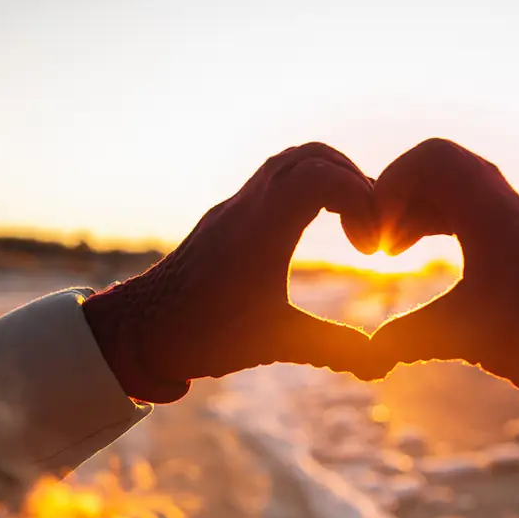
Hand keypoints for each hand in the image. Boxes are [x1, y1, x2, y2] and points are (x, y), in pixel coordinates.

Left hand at [84, 143, 381, 402]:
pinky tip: (310, 230)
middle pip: (311, 155)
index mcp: (262, 228)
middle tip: (366, 226)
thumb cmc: (203, 335)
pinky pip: (271, 180)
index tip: (366, 244)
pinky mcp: (225, 219)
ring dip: (327, 180)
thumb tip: (379, 362)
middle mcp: (247, 206)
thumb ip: (331, 346)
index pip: (322, 175)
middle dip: (352, 181)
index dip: (361, 197)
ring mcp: (233, 208)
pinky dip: (303, 189)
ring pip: (289, 162)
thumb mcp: (275, 342)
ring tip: (346, 224)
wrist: (139, 331)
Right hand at [370, 139, 518, 422]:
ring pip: (449, 188)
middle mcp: (502, 204)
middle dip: (397, 197)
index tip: (380, 236)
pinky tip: (417, 255)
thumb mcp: (465, 334)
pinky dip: (433, 222)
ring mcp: (510, 219)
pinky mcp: (514, 239)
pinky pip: (464, 208)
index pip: (431, 159)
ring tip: (393, 251)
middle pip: (435, 167)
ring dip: (414, 210)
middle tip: (380, 241)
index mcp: (490, 212)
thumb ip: (410, 336)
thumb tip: (372, 350)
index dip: (390, 186)